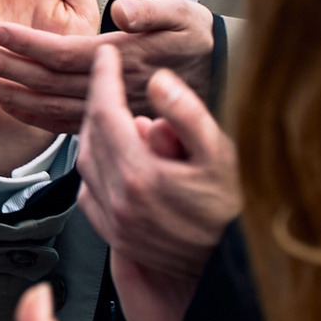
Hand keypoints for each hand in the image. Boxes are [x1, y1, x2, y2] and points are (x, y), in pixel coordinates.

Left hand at [0, 0, 213, 137]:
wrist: (224, 78)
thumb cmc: (199, 39)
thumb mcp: (185, 15)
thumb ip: (153, 11)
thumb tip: (124, 12)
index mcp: (124, 59)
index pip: (64, 53)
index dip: (28, 43)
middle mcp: (112, 91)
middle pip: (47, 81)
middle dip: (4, 67)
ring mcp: (111, 112)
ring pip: (50, 106)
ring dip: (10, 94)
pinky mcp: (111, 123)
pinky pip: (65, 123)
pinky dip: (34, 116)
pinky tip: (10, 107)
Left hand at [73, 46, 238, 320]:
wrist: (234, 265)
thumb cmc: (235, 209)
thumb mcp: (221, 155)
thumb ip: (188, 115)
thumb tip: (157, 82)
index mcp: (141, 176)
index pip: (106, 113)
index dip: (104, 78)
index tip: (106, 55)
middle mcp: (120, 201)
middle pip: (91, 136)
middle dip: (97, 101)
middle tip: (108, 77)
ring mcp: (115, 222)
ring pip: (85, 163)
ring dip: (93, 133)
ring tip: (114, 113)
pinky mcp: (116, 237)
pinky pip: (88, 193)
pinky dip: (94, 167)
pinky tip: (114, 156)